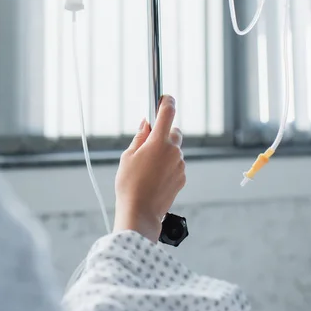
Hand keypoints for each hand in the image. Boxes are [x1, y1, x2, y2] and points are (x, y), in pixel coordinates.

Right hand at [114, 95, 185, 243]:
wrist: (140, 213)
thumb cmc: (129, 185)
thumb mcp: (128, 156)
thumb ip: (139, 137)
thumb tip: (146, 124)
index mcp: (159, 142)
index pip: (167, 113)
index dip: (166, 102)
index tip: (165, 97)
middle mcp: (173, 150)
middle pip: (173, 131)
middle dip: (163, 133)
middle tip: (148, 144)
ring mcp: (180, 164)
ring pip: (174, 149)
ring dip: (165, 152)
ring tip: (148, 168)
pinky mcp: (182, 177)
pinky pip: (176, 164)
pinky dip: (168, 165)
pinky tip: (154, 178)